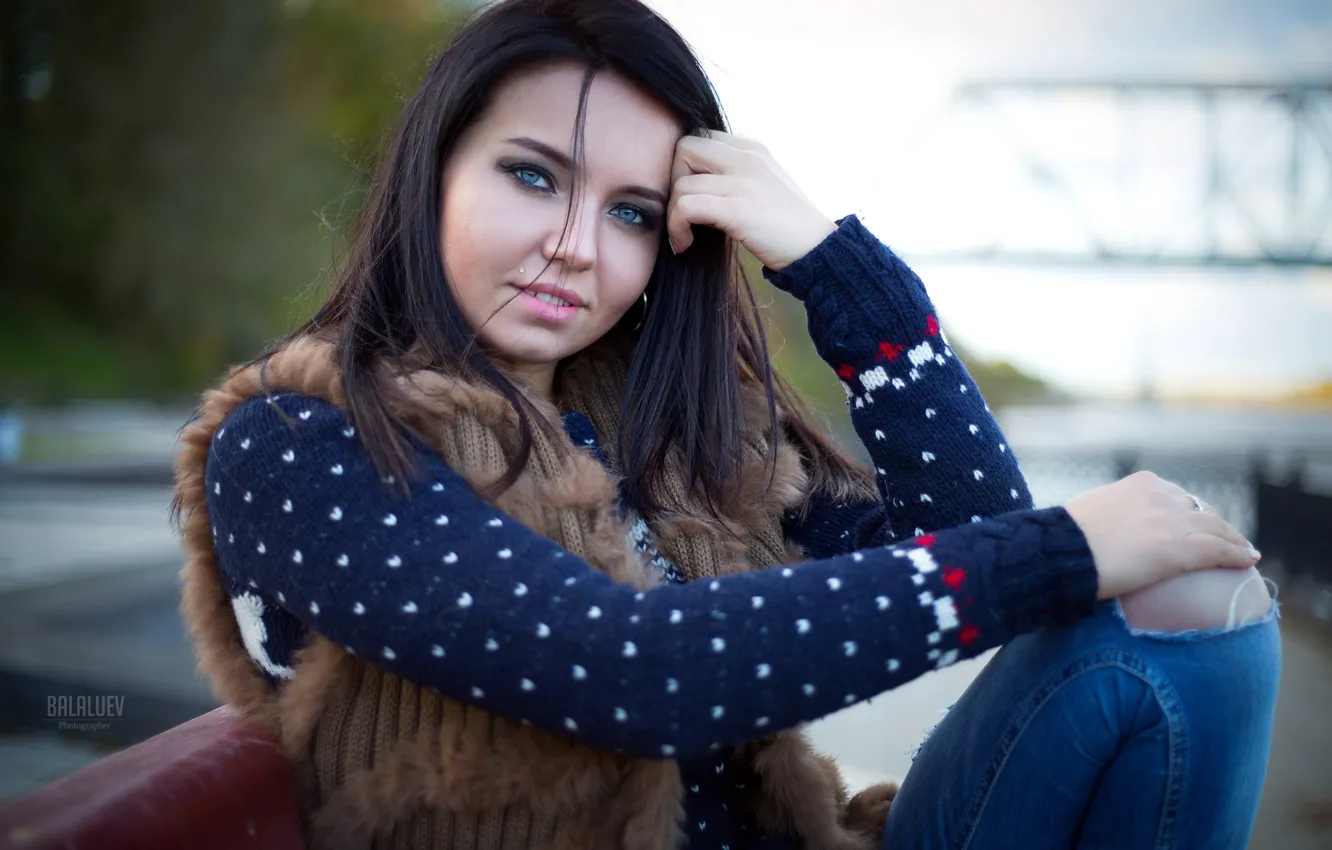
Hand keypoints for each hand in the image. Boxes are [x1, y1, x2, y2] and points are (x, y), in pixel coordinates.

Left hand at [666, 130, 836, 271]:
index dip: (686, 167)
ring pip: (680, 183)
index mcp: (753, 149)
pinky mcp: (737, 209)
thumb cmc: (789, 226)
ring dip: (672, 214)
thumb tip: (697, 183)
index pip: (701, 137)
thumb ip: (736, 175)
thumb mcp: (765, 185)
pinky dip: (677, 227)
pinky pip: (686, 207)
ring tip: (684, 235)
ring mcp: (743, 182)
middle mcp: (747, 158)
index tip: (691, 196)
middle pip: (684, 147)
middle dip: (673, 181)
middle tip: (682, 211)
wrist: (817, 249)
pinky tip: (685, 243)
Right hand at [1063, 471, 1260, 599]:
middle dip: (1216, 524)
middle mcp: (1164, 496)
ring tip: (1244, 551)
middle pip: (1202, 510)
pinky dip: (1238, 555)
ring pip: (1217, 529)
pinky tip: (1249, 561)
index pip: (1178, 496)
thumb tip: (1105, 527)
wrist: (1066, 550)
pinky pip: (1220, 550)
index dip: (1191, 511)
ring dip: (1234, 540)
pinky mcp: (1183, 548)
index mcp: (1142, 484)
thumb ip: (1108, 512)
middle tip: (1226, 539)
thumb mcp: (1090, 510)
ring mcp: (1176, 521)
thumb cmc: (1066, 537)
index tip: (1197, 523)